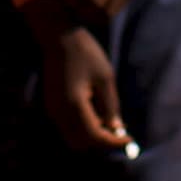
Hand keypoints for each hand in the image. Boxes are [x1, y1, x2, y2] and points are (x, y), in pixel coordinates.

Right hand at [34, 10, 133, 153]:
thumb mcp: (105, 77)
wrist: (58, 36)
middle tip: (119, 130)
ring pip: (73, 137)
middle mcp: (59, 112)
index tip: (129, 139)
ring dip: (91, 135)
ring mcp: (53, 110)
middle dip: (101, 141)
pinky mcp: (51, 105)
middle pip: (81, 143)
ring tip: (109, 118)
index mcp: (74, 105)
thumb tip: (116, 128)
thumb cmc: (85, 53)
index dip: (113, 141)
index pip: (94, 137)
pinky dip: (83, 127)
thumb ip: (110, 106)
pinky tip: (96, 111)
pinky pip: (67, 126)